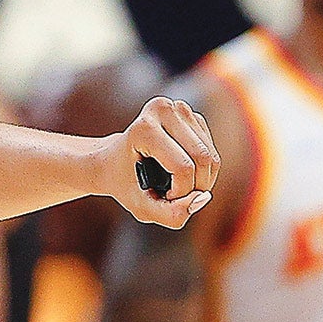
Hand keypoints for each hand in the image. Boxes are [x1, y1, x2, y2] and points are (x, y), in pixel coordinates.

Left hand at [103, 97, 218, 227]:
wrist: (110, 161)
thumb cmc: (124, 184)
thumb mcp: (142, 207)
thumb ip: (171, 214)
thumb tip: (203, 198)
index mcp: (143, 128)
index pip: (183, 167)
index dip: (181, 192)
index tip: (163, 199)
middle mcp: (161, 109)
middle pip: (203, 159)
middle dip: (197, 187)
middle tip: (176, 196)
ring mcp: (177, 107)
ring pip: (211, 155)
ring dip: (202, 180)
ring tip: (177, 186)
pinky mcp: (189, 114)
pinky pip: (211, 150)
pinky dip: (204, 170)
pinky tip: (183, 173)